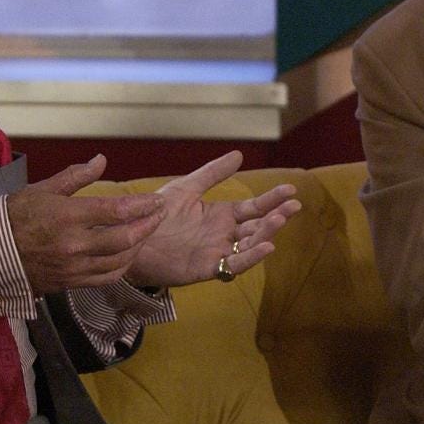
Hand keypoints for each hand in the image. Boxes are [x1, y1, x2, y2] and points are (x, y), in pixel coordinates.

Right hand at [8, 155, 165, 294]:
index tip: (156, 200)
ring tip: (147, 232)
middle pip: (124, 238)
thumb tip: (101, 160)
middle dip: (148, 225)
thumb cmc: (13, 217)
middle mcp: (73, 244)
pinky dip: (123, 266)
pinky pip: (106, 278)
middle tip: (160, 215)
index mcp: (66, 216)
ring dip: (139, 246)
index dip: (142, 205)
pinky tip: (128, 255)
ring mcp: (72, 267)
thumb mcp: (42, 189)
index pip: (116, 210)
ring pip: (119, 261)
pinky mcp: (70, 283)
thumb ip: (76, 176)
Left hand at [124, 150, 300, 287]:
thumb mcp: (186, 188)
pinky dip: (250, 258)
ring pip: (249, 245)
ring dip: (266, 234)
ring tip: (279, 221)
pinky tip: (265, 247)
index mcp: (221, 216)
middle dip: (276, 217)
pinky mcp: (206, 268)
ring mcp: (217, 252)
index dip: (272, 200)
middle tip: (293, 207)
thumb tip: (239, 154)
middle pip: (256, 226)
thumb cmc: (155, 213)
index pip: (253, 208)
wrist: (130, 236)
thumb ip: (212, 173)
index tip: (290, 190)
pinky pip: (233, 266)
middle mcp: (223, 235)